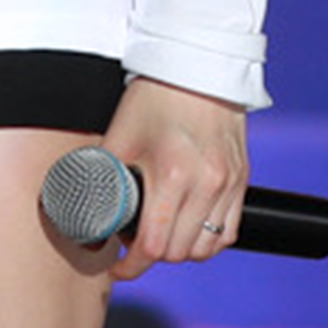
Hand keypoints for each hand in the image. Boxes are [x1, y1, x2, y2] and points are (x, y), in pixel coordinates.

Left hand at [98, 76, 247, 280]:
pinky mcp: (241, 179)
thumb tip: (86, 211)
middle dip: (152, 254)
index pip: (153, 245)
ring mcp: (228, 183)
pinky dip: (208, 239)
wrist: (196, 64)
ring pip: (206, 249)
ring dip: (180, 249)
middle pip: (178, 252)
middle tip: (134, 241)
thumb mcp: (121, 135)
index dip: (131, 263)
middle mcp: (206, 183)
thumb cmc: (155, 95)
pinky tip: (189, 227)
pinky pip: (228, 232)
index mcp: (172, 173)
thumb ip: (104, 176)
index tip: (119, 263)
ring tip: (161, 233)